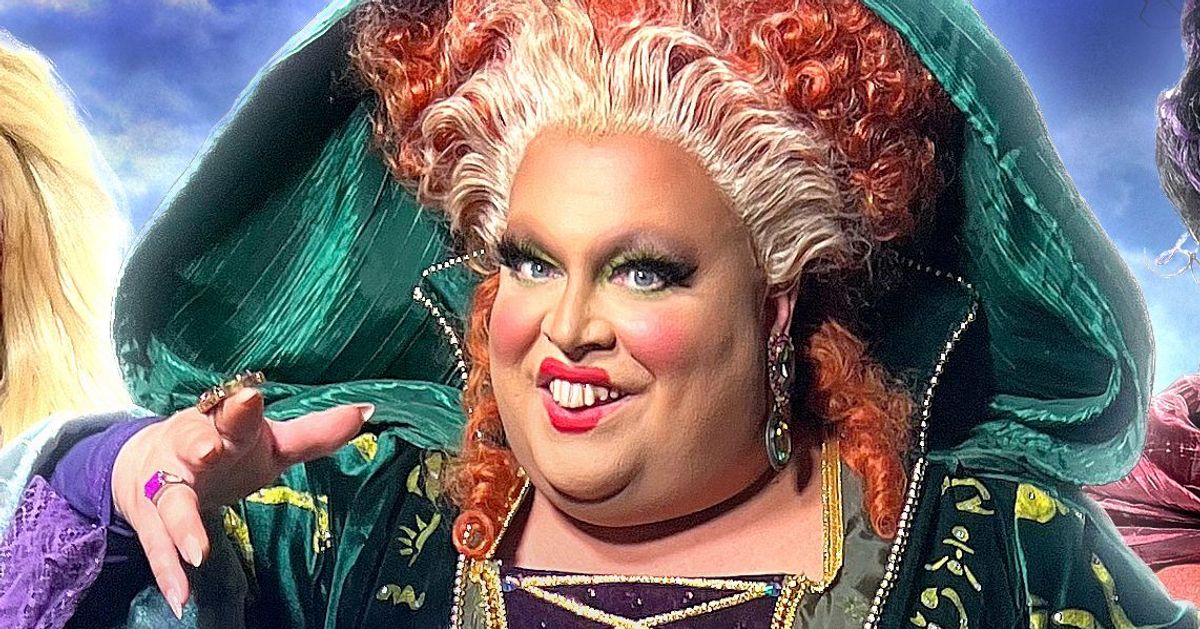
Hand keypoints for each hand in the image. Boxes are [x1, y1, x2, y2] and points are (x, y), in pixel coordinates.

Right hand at [111, 387, 371, 617]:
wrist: (143, 465)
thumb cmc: (224, 450)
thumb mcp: (268, 442)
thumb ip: (314, 432)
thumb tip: (367, 410)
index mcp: (222, 424)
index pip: (233, 413)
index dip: (241, 407)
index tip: (251, 399)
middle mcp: (189, 448)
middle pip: (193, 442)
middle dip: (199, 444)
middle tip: (208, 450)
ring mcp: (167, 486)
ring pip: (171, 501)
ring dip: (183, 524)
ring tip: (197, 551)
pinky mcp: (152, 522)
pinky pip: (158, 548)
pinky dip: (170, 573)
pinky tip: (182, 597)